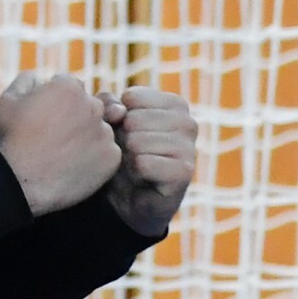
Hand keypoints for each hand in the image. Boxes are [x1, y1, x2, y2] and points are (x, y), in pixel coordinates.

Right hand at [0, 72, 120, 217]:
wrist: (19, 184)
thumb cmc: (12, 141)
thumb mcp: (9, 99)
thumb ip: (29, 79)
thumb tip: (42, 79)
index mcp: (69, 87)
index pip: (71, 88)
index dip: (57, 103)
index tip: (46, 119)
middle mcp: (93, 106)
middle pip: (90, 107)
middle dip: (76, 117)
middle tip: (55, 138)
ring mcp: (105, 132)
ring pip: (100, 129)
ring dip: (87, 137)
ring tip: (63, 155)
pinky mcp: (112, 158)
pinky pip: (108, 153)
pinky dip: (95, 159)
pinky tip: (74, 166)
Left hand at [102, 86, 195, 237]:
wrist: (130, 199)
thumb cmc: (123, 155)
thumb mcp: (110, 122)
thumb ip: (107, 104)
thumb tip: (119, 111)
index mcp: (175, 105)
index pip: (131, 98)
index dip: (118, 119)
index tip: (126, 135)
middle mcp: (188, 123)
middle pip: (133, 120)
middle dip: (121, 140)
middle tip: (130, 156)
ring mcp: (190, 148)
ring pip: (137, 142)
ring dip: (127, 159)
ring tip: (135, 167)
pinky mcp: (184, 173)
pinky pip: (143, 163)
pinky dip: (134, 173)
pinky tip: (142, 179)